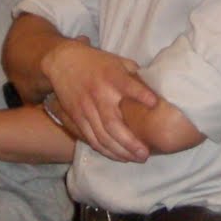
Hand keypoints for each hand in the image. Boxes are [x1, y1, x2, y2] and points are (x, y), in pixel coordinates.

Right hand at [41, 38, 156, 162]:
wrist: (63, 62)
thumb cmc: (97, 61)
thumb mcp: (118, 61)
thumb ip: (134, 75)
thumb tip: (157, 89)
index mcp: (112, 76)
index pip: (128, 86)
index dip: (141, 95)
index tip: (155, 104)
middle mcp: (99, 94)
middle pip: (113, 123)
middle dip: (129, 142)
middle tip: (145, 154)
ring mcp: (86, 107)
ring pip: (101, 136)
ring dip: (118, 151)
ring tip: (135, 159)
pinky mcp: (76, 117)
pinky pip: (90, 138)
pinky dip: (104, 150)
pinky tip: (118, 156)